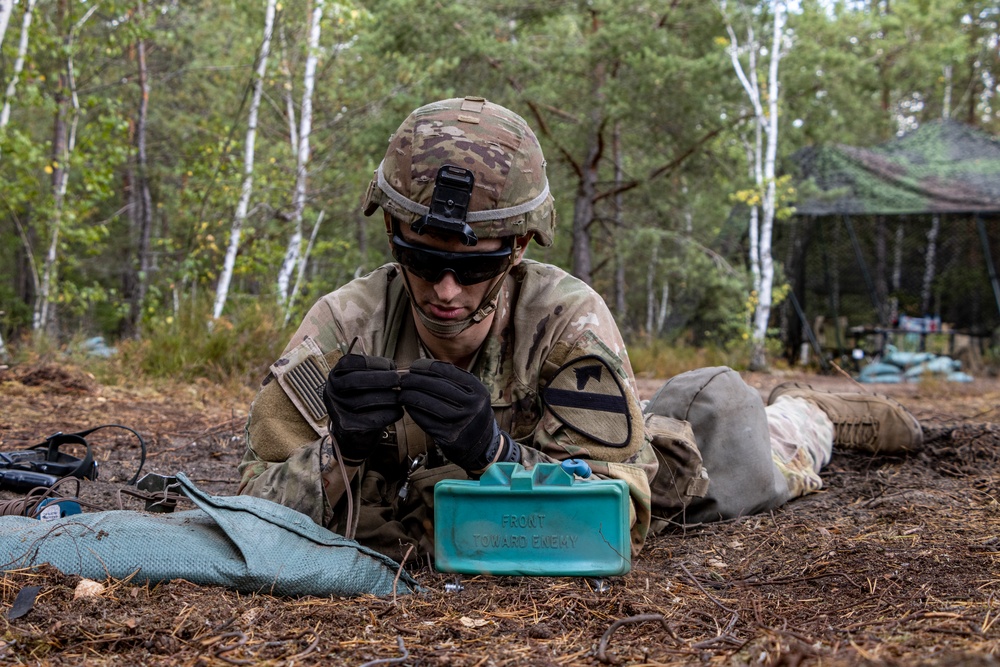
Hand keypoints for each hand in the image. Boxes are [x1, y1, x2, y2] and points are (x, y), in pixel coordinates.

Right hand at [323, 354, 403, 464]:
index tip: (391, 366)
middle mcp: (332, 391)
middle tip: (398, 380)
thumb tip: (395, 368)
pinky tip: (398, 410)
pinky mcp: (348, 426)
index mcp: (335, 375)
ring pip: (366, 400)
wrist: (352, 432)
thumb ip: (374, 372)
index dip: (374, 362)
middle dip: (382, 378)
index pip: (352, 362)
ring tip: (400, 396)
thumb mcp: (361, 382)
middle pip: (357, 380)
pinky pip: (373, 419)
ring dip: (389, 396)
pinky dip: (390, 413)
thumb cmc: (360, 401)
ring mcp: (338, 410)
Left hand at [398, 358, 518, 472]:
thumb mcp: (473, 394)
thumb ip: (454, 381)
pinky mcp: (449, 436)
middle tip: (402, 379)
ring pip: (428, 403)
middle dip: (414, 380)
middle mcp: (472, 405)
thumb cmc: (471, 414)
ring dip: (410, 396)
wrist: (483, 445)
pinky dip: (413, 412)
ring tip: (402, 393)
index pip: (446, 371)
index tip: (414, 367)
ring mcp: (461, 422)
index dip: (426, 366)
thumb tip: (422, 368)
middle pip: (436, 386)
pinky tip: (408, 406)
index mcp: (477, 390)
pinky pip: (425, 420)